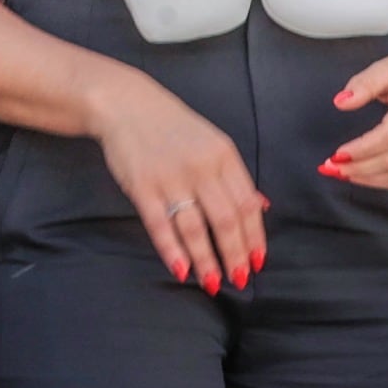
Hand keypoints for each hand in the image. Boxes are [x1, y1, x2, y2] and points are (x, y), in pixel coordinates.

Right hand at [88, 70, 264, 292]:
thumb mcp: (212, 142)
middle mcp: (200, 167)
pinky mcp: (142, 187)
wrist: (126, 104)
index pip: (247, 204)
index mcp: (223, 156)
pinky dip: (172, 251)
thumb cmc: (172, 127)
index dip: (254, 237)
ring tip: (213, 283)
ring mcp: (170, 178)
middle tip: (239, 279)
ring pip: (195, 228)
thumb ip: (234, 176)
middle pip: (225, 220)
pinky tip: (181, 270)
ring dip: (206, 260)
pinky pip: (160, 226)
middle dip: (234, 255)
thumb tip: (261, 207)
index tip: (257, 261)